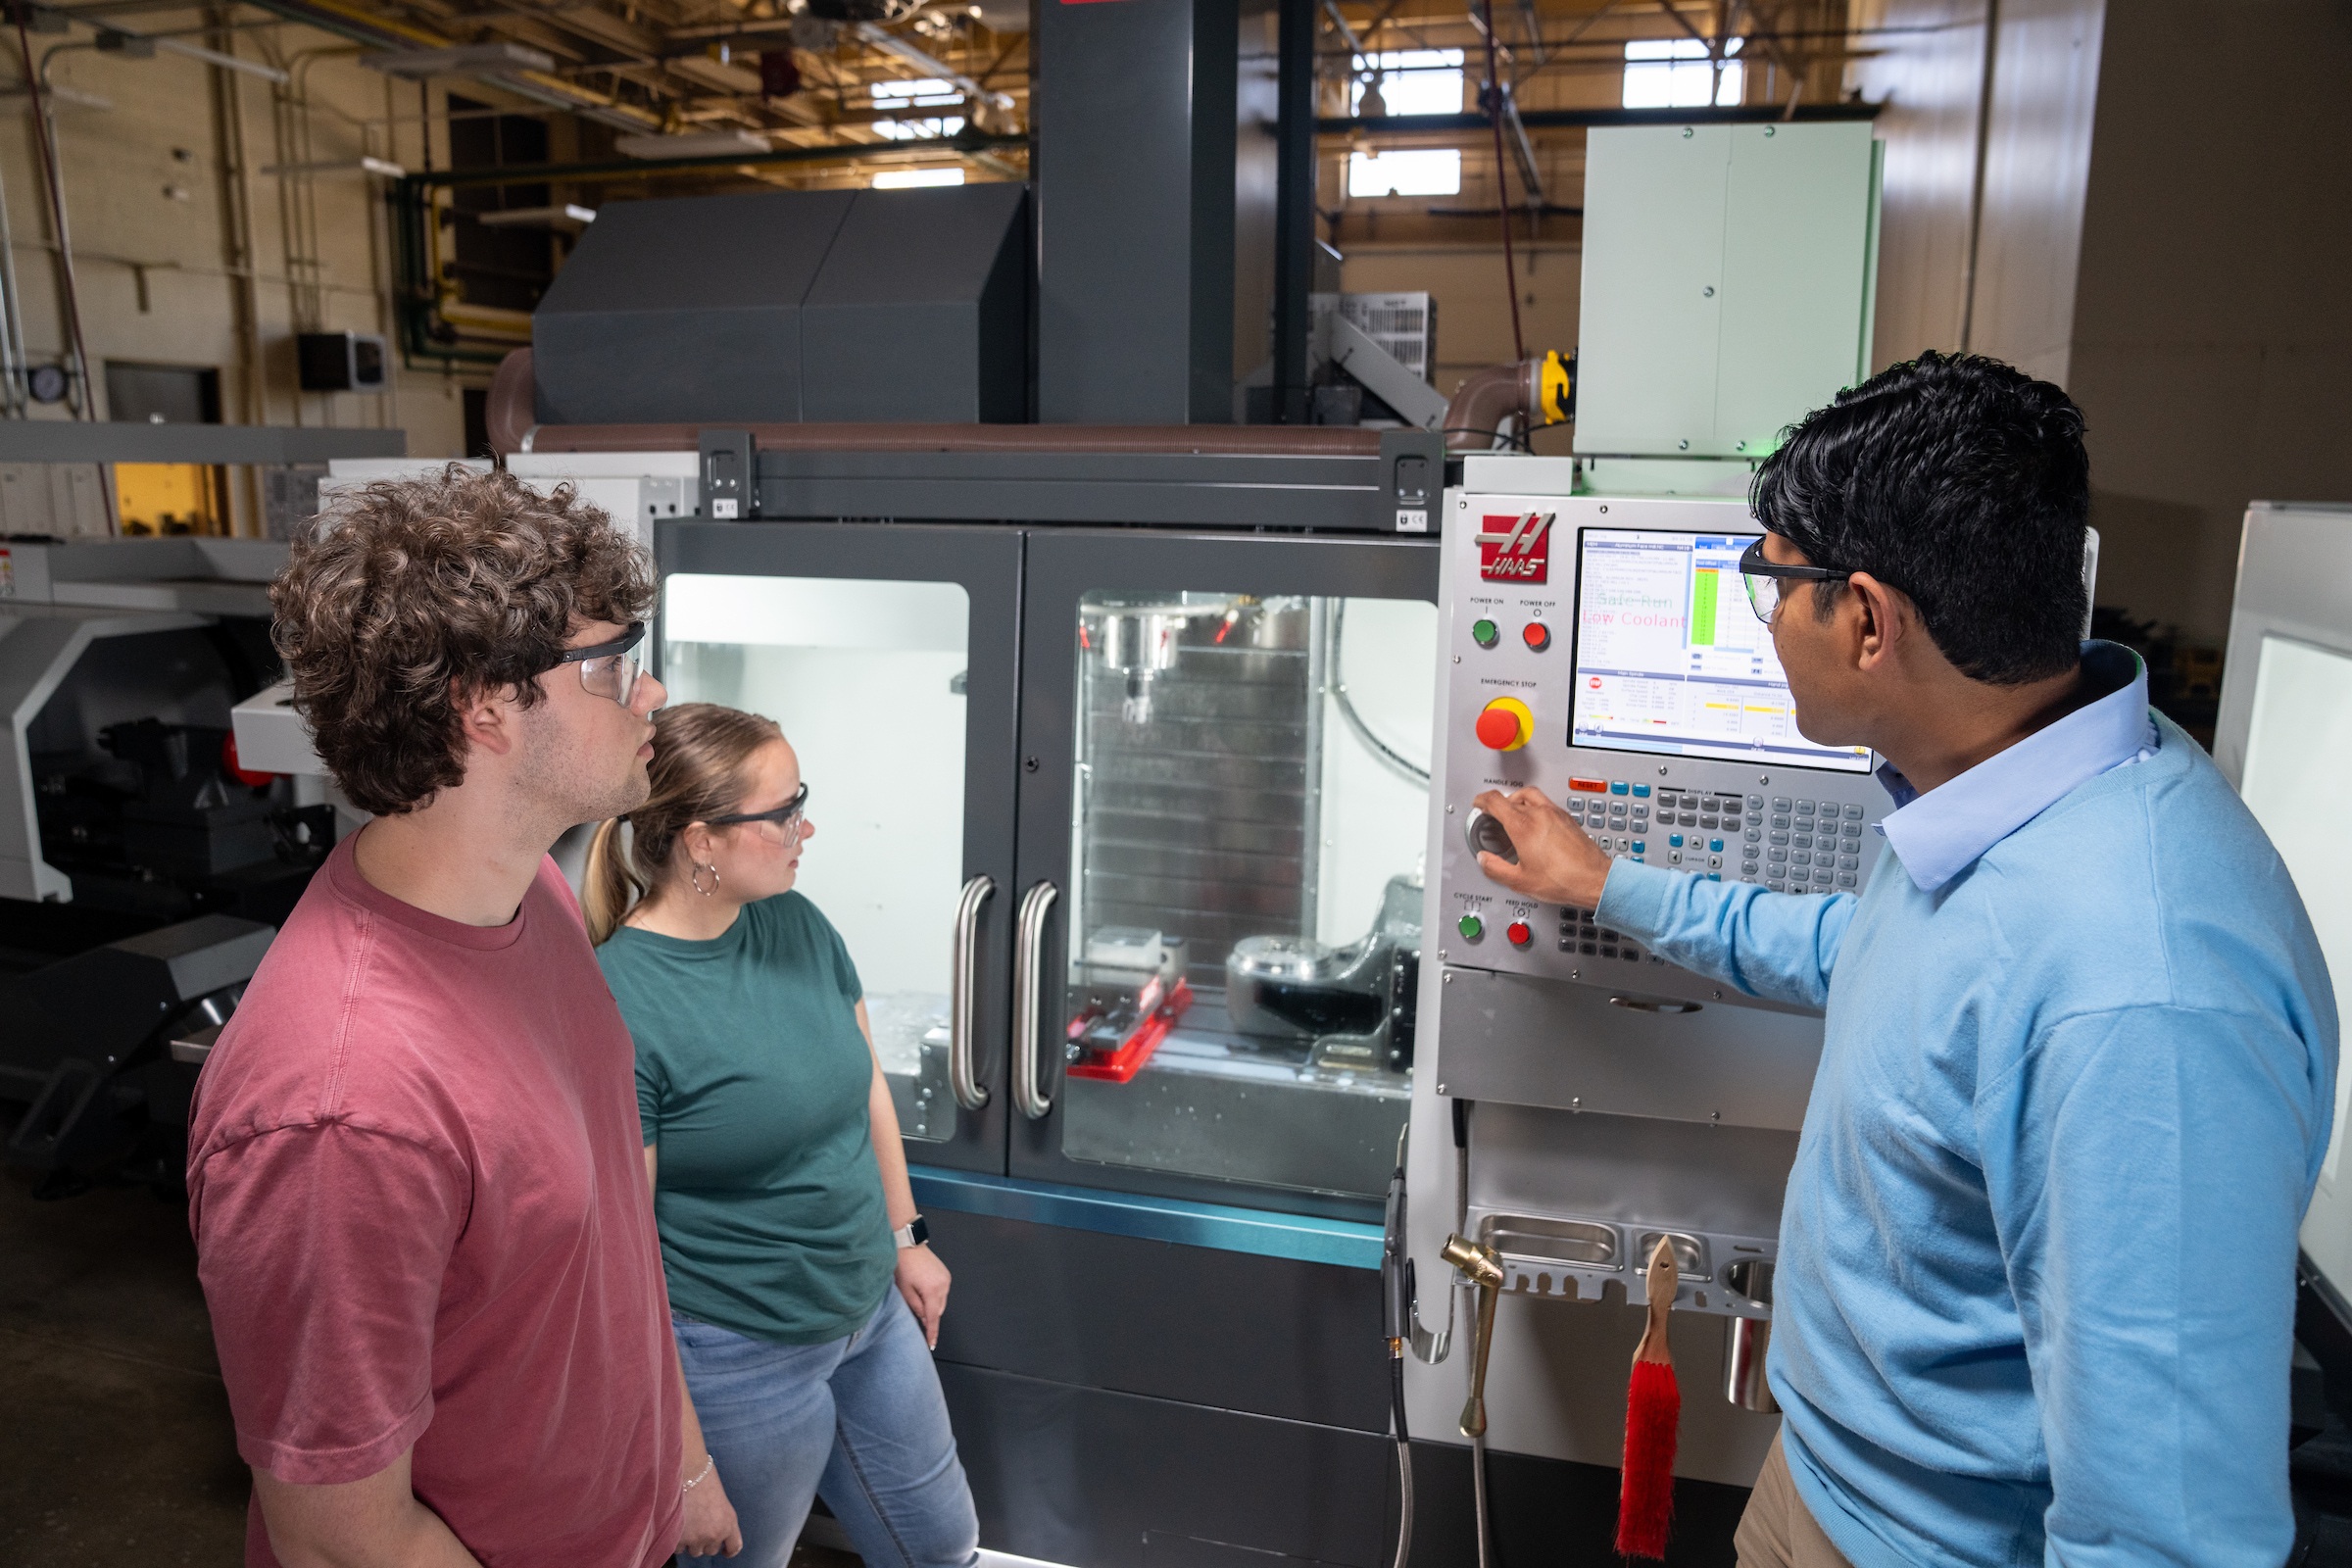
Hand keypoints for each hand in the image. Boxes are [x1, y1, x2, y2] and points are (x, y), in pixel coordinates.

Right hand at [679, 1461, 741, 1558]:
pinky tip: (676, 1523)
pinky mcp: (680, 1538)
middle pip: (710, 1550)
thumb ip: (720, 1521)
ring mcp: (697, 1538)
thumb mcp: (721, 1501)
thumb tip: (715, 1534)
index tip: (724, 1550)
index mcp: (730, 1523)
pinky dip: (676, 1539)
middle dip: (704, 1541)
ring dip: (690, 1541)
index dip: (728, 1550)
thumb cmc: (704, 1479)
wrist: (688, 1471)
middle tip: (697, 1525)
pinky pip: (678, 1548)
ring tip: (686, 1521)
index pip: (734, 1547)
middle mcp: (715, 1534)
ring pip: (693, 1550)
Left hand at [895, 1243, 950, 1348]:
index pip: (933, 1318)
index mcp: (932, 1290)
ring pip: (941, 1302)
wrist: (909, 1245)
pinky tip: (924, 1288)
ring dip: (932, 1304)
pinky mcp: (946, 1275)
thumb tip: (923, 1318)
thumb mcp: (905, 1290)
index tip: (932, 1344)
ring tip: (917, 1294)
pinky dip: (935, 1295)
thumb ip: (915, 1307)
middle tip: (915, 1309)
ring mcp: (946, 1279)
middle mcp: (943, 1285)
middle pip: (938, 1310)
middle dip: (928, 1314)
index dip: (932, 1332)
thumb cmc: (904, 1265)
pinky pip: (942, 1292)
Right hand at [1471, 786, 1613, 909]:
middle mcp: (1539, 814)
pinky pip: (1545, 802)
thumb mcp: (1520, 881)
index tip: (1479, 804)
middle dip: (1498, 804)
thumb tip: (1485, 860)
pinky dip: (1533, 806)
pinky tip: (1535, 821)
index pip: (1496, 800)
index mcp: (1523, 826)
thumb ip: (1496, 868)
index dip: (1482, 800)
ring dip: (1517, 800)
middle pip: (1512, 797)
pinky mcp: (1567, 818)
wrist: (1594, 879)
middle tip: (1493, 814)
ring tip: (1513, 812)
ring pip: (1530, 794)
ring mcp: (1555, 813)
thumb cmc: (1564, 879)